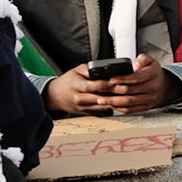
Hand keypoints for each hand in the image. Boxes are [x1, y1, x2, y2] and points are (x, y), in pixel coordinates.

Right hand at [43, 55, 178, 115]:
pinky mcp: (87, 113)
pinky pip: (101, 110)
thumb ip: (90, 69)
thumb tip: (105, 68)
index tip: (117, 80)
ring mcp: (84, 107)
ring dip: (115, 101)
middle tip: (127, 89)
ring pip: (103, 105)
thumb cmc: (67, 81)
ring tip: (127, 96)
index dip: (107, 83)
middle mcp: (80, 98)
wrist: (54, 97)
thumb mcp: (76, 71)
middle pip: (101, 97)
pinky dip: (111, 106)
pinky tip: (120, 102)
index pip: (95, 85)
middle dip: (114, 93)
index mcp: (77, 86)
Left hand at [97, 54, 180, 114]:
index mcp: (153, 74)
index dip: (122, 79)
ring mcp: (149, 99)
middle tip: (101, 89)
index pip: (136, 77)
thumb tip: (134, 66)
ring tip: (101, 99)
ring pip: (129, 102)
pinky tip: (110, 105)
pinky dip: (119, 108)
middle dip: (113, 91)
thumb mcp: (150, 60)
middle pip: (130, 91)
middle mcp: (153, 88)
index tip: (111, 79)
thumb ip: (141, 59)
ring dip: (113, 101)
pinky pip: (131, 109)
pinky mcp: (145, 107)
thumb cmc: (153, 72)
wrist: (165, 87)